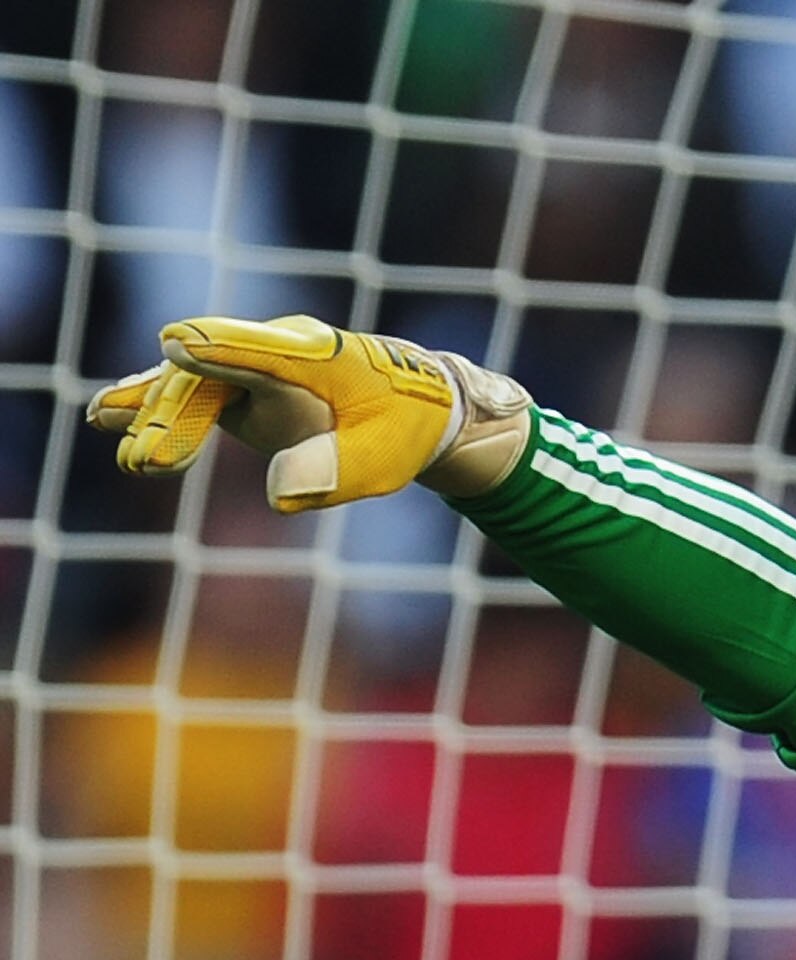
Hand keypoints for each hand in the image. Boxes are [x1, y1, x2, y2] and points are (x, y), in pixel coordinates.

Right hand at [87, 314, 528, 511]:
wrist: (411, 405)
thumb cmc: (400, 431)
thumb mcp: (382, 462)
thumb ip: (334, 472)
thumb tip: (280, 497)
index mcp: (325, 357)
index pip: (269, 353)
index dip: (224, 350)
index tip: (178, 348)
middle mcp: (280, 346)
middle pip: (216, 374)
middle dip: (177, 414)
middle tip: (148, 463)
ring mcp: (253, 359)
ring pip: (194, 383)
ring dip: (157, 417)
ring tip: (122, 449)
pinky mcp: (237, 379)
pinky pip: (190, 391)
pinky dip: (152, 404)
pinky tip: (104, 414)